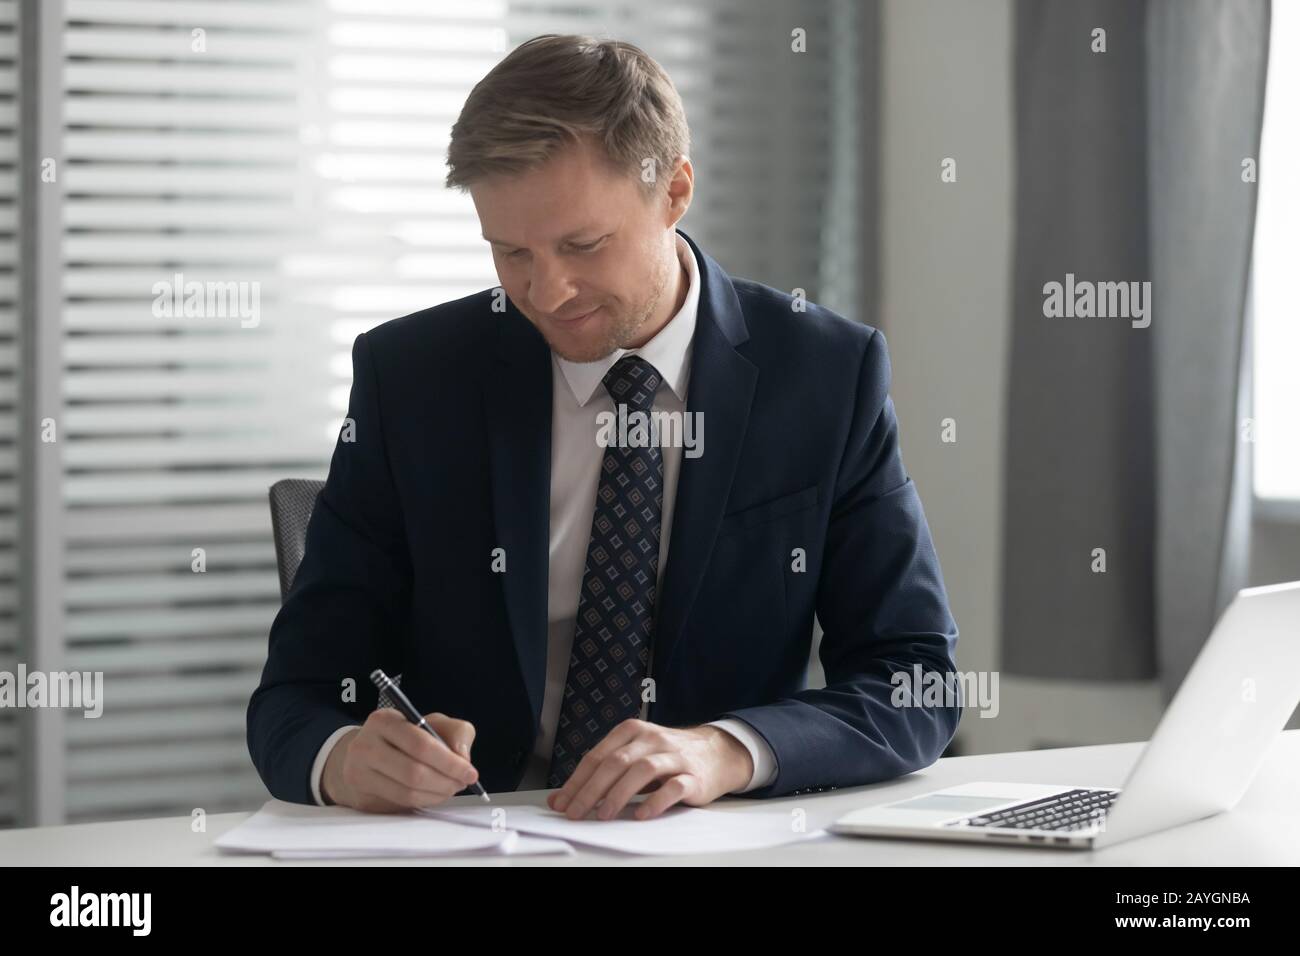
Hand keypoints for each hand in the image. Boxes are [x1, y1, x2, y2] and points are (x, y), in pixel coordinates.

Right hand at [321, 709, 479, 811]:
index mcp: (384, 721)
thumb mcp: (431, 722)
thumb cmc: (404, 738)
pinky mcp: (362, 796)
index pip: (421, 744)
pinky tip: (435, 794)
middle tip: (462, 782)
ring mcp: (359, 773)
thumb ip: (455, 732)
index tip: (470, 771)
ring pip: (408, 791)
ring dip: (438, 794)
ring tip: (451, 788)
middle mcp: (365, 746)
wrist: (363, 755)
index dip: (449, 762)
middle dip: (446, 780)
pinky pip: (401, 803)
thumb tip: (462, 757)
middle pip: (414, 772)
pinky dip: (425, 801)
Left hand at [546, 719, 753, 820]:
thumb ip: (600, 775)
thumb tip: (560, 799)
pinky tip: (642, 815)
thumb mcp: (633, 758)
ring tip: (604, 815)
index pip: (598, 755)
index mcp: (632, 732)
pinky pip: (674, 787)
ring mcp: (674, 756)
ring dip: (620, 793)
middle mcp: (652, 740)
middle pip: (616, 762)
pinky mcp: (694, 776)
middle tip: (576, 813)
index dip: (577, 780)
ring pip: (643, 770)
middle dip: (592, 789)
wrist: (716, 753)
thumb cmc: (667, 758)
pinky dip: (657, 801)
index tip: (562, 803)